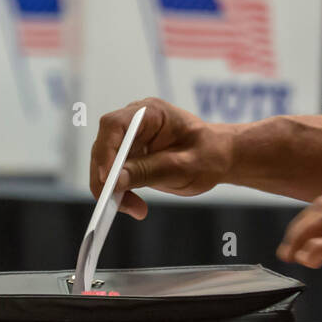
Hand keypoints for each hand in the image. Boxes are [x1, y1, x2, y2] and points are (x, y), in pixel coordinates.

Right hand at [89, 98, 230, 219]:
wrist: (218, 158)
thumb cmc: (209, 154)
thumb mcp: (184, 166)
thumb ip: (149, 171)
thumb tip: (115, 181)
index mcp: (150, 113)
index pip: (114, 125)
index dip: (105, 150)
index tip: (107, 178)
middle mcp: (134, 123)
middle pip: (103, 147)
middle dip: (106, 178)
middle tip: (116, 203)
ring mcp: (129, 141)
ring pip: (104, 165)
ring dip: (112, 190)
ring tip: (135, 209)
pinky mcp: (128, 159)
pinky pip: (113, 177)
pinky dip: (119, 194)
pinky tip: (136, 207)